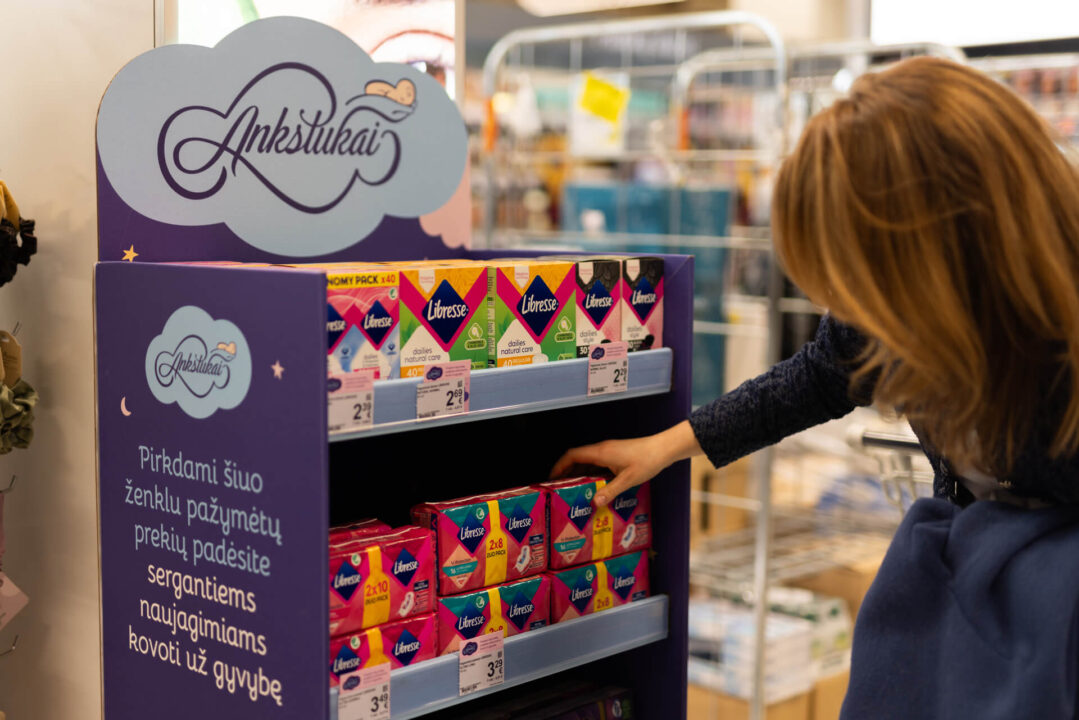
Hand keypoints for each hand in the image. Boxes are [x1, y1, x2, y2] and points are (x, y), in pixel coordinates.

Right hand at [549, 421, 703, 506]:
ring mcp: (609, 451)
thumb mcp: (628, 480)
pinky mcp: (615, 455)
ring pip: (587, 461)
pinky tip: (593, 486)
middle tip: (559, 488)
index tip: (551, 478)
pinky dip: (591, 474)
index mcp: (600, 452)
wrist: (663, 449)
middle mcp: (602, 449)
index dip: (559, 465)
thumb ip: (610, 491)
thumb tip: (594, 503)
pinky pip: (597, 464)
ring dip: (579, 473)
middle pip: (577, 458)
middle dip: (566, 472)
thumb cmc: (646, 461)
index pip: (572, 456)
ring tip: (574, 490)